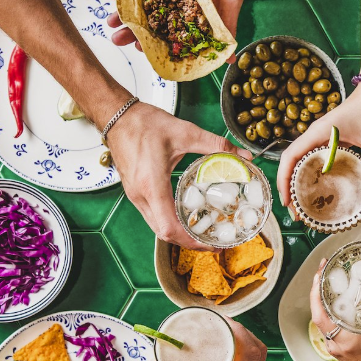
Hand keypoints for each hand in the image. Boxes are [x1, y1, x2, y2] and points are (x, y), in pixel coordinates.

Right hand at [105, 102, 250, 250]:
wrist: (117, 116)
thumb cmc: (144, 123)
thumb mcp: (186, 132)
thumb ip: (216, 145)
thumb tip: (243, 156)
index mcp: (152, 185)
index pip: (170, 227)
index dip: (192, 241)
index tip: (211, 244)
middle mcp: (141, 196)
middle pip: (164, 233)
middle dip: (189, 242)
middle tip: (213, 241)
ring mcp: (135, 195)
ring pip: (157, 227)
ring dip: (180, 234)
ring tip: (203, 232)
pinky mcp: (135, 192)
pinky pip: (153, 216)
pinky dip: (170, 222)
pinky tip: (186, 216)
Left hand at [109, 0, 243, 56]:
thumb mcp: (229, 3)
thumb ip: (226, 27)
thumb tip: (229, 60)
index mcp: (187, 16)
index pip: (168, 35)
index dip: (153, 44)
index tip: (140, 49)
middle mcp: (174, 6)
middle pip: (148, 23)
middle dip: (131, 32)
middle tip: (117, 39)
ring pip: (140, 8)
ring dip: (124, 15)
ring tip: (110, 22)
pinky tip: (113, 0)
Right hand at [277, 84, 360, 216]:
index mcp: (319, 133)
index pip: (290, 156)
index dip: (283, 179)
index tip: (287, 202)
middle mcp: (315, 135)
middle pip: (291, 163)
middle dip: (289, 188)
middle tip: (298, 213)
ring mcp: (321, 137)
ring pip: (301, 162)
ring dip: (299, 182)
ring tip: (306, 206)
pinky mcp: (330, 139)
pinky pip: (315, 159)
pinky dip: (313, 175)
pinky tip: (323, 190)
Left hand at [308, 259, 360, 360]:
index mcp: (346, 339)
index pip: (320, 313)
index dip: (316, 291)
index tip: (319, 272)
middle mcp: (335, 343)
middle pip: (318, 313)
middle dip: (318, 289)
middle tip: (324, 269)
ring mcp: (335, 347)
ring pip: (322, 320)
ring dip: (322, 300)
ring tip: (329, 281)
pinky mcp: (338, 350)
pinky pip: (328, 327)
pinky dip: (329, 312)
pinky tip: (336, 302)